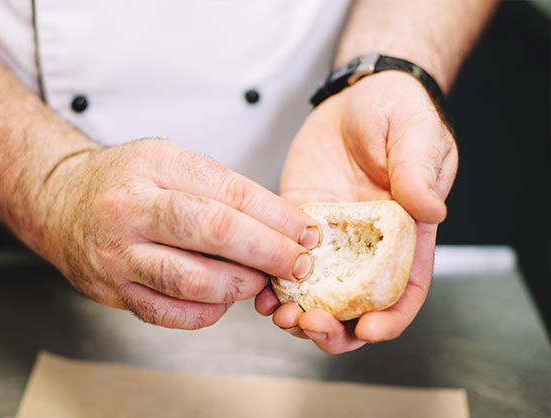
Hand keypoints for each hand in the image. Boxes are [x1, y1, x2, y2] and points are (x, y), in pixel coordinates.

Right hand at [40, 139, 320, 329]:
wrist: (59, 201)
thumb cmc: (122, 180)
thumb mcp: (168, 160)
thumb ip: (218, 187)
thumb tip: (278, 224)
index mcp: (154, 166)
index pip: (230, 192)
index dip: (277, 215)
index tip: (306, 231)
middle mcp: (131, 208)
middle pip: (215, 232)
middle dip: (269, 252)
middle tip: (299, 264)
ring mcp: (118, 253)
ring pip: (193, 280)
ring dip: (240, 285)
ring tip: (261, 281)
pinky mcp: (111, 289)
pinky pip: (168, 313)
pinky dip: (206, 312)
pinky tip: (222, 300)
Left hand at [255, 72, 457, 352]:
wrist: (357, 95)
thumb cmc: (398, 113)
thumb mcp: (418, 136)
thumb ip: (421, 174)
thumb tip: (430, 211)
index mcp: (405, 234)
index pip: (403, 290)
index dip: (390, 318)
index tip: (367, 330)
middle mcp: (366, 245)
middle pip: (354, 304)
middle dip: (335, 328)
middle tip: (310, 323)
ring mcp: (330, 237)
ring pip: (315, 292)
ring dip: (298, 312)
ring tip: (280, 314)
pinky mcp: (298, 222)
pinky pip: (283, 259)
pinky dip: (272, 281)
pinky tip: (259, 290)